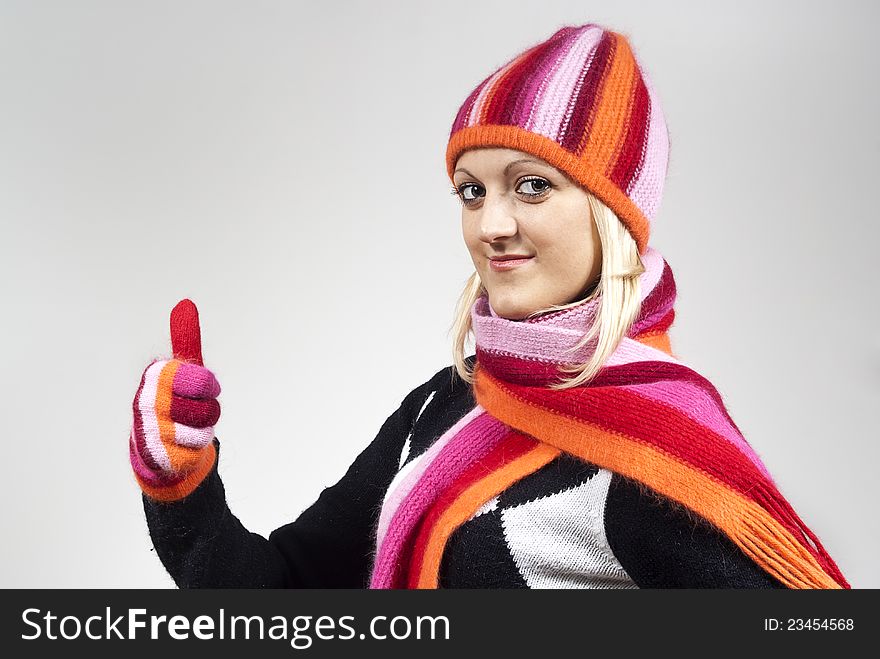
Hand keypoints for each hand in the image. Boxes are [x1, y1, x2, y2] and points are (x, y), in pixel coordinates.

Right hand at [129, 299, 220, 499]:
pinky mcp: (157, 456)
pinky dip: (195, 449)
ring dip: (203, 430)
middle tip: (196, 410)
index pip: (202, 380)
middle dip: (208, 410)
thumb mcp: (180, 370)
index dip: (209, 388)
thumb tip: (185, 303)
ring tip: (188, 428)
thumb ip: (185, 339)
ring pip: (204, 429)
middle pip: (207, 406)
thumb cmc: (173, 401)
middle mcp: (147, 401)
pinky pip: (196, 450)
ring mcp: (150, 429)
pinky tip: (182, 446)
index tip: (203, 389)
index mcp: (156, 377)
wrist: (154, 446)